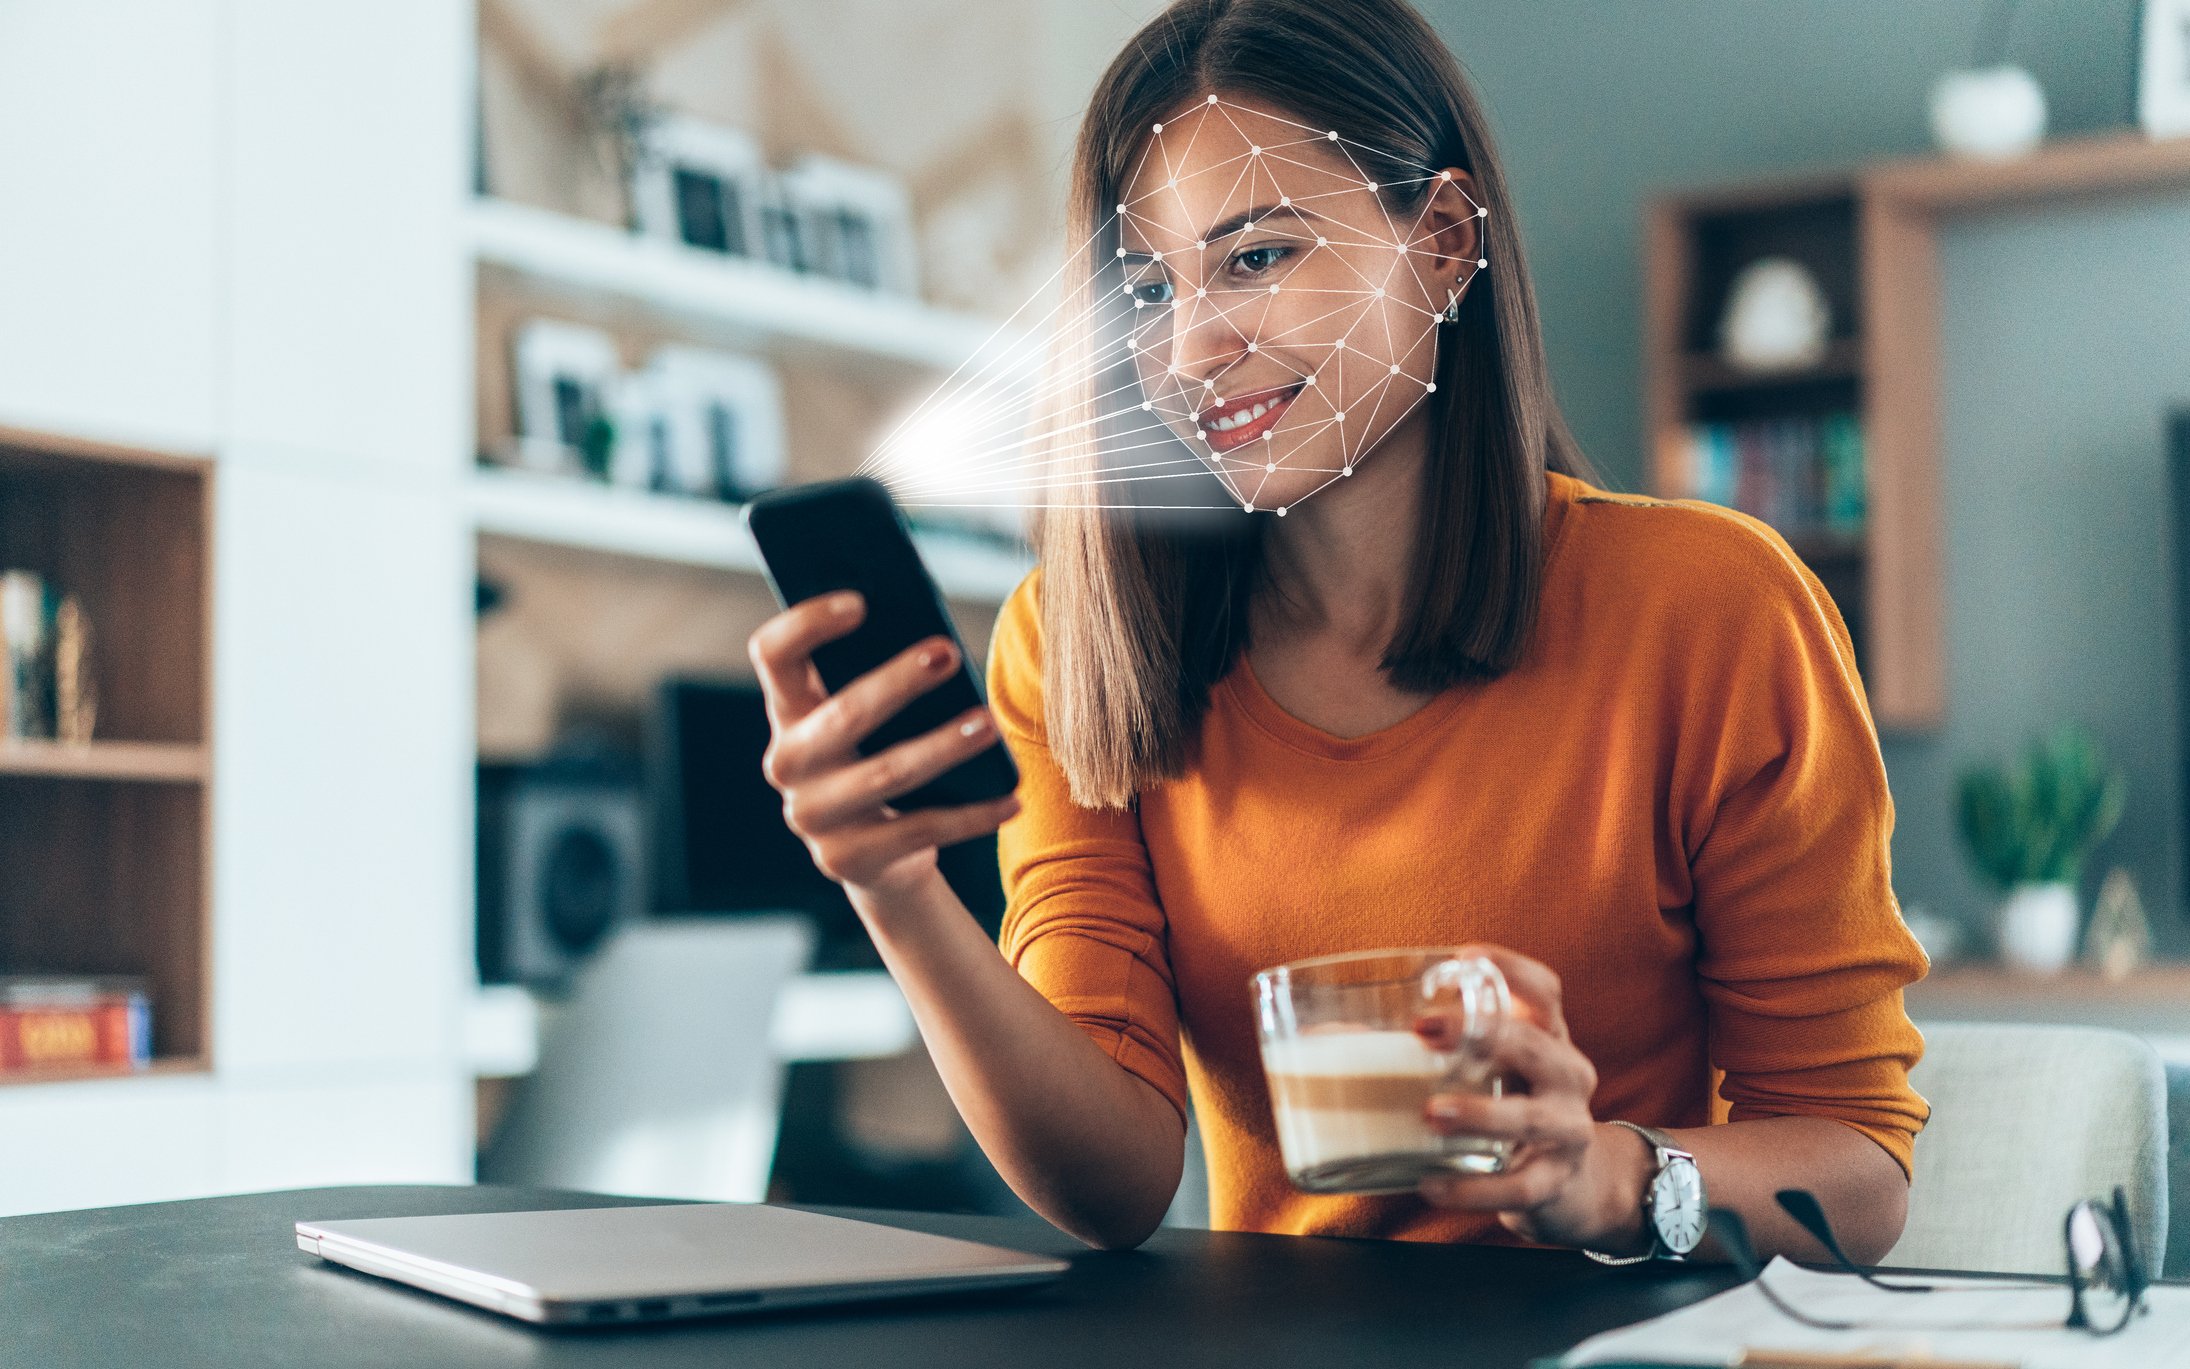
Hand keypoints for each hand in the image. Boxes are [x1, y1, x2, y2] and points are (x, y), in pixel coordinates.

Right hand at [747, 591, 1020, 902]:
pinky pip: (920, 831)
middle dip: (897, 682)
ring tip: (989, 724)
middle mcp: (787, 763)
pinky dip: (972, 815)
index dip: (807, 624)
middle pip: (840, 715)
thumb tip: (937, 641)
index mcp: (787, 710)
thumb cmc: (883, 755)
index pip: (773, 654)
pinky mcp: (848, 859)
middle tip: (949, 652)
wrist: (879, 854)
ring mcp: (812, 817)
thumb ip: (884, 672)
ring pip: (885, 774)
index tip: (861, 602)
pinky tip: (1011, 799)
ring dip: (942, 747)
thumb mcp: (876, 716)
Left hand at [1413, 945, 1646, 1252]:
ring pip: (1531, 1118)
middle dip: (1481, 1034)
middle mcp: (1567, 1076)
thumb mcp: (1492, 1070)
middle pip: (1535, 1044)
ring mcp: (1568, 1130)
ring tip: (1432, 1113)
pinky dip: (1474, 1189)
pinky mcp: (1556, 1182)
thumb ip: (1438, 1049)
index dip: (1512, 969)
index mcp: (1548, 1039)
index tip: (1467, 956)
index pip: (1545, 992)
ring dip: (1481, 1112)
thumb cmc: (1511, 1108)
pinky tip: (1432, 1186)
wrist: (1571, 1185)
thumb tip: (1331, 1037)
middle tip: (1424, 1029)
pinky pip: (1517, 1187)